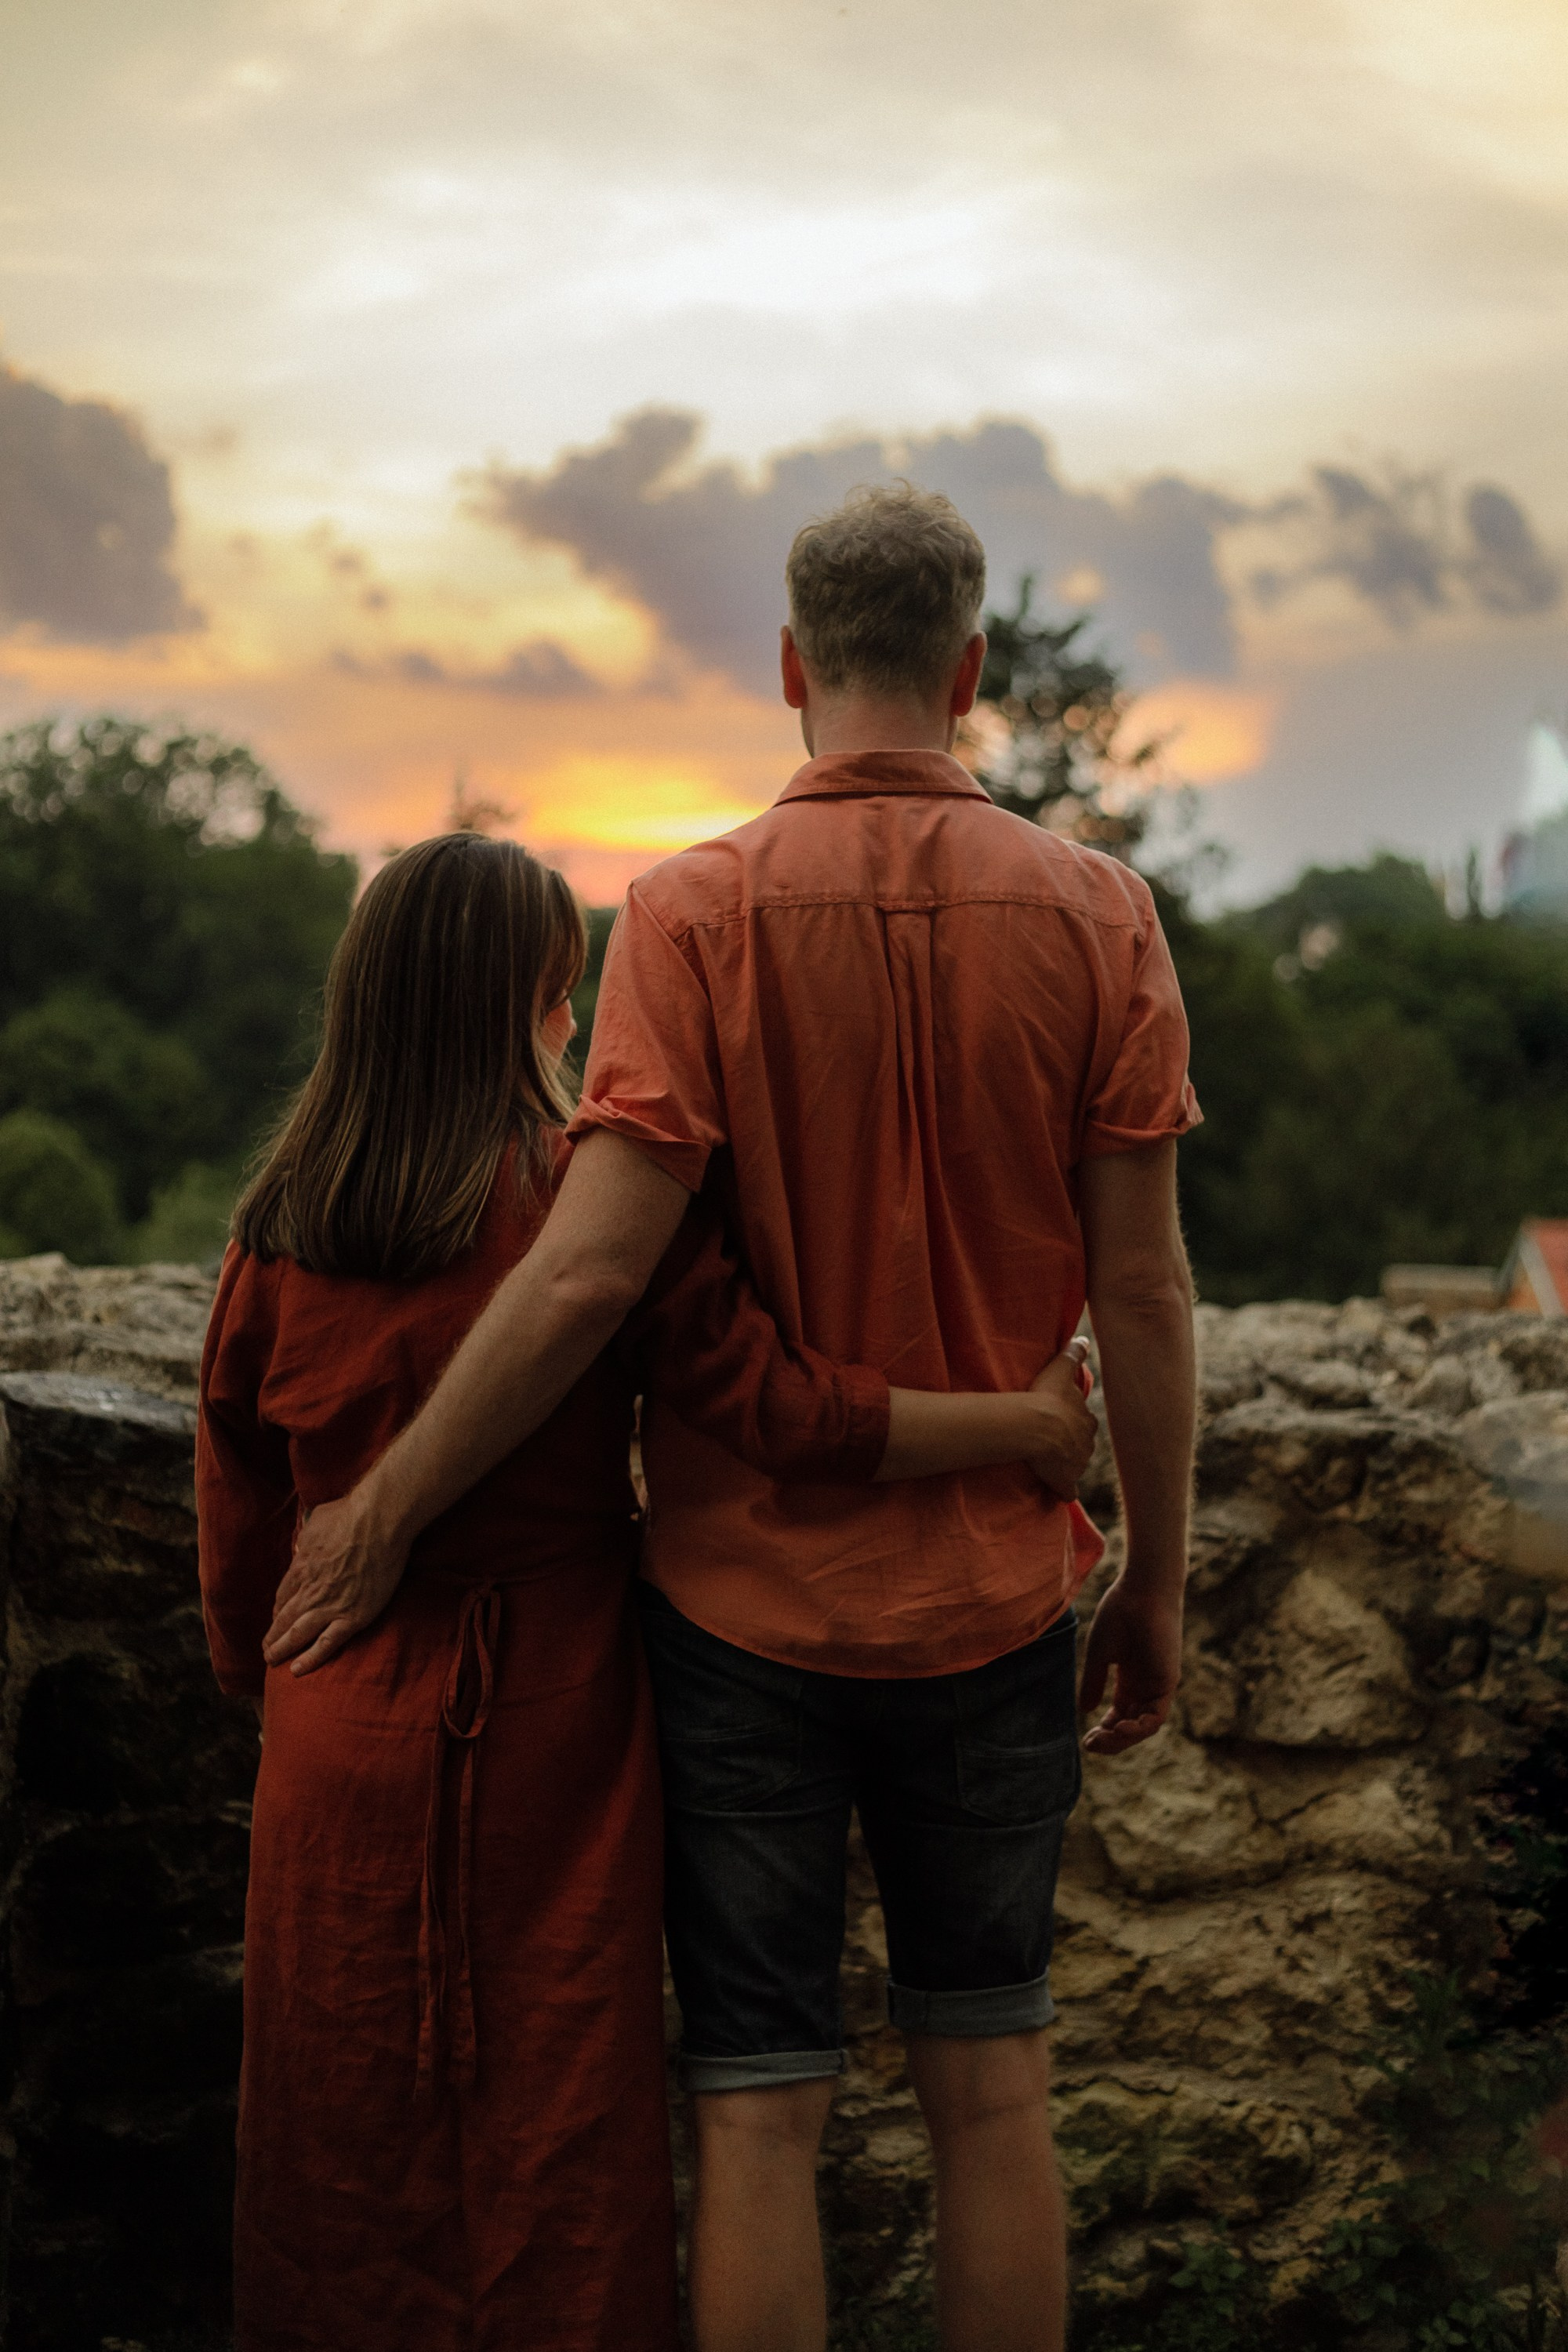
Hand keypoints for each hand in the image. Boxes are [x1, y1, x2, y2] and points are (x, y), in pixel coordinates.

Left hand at [262, 1487, 410, 1675]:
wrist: (378, 1522)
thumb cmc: (350, 1514)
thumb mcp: (317, 1520)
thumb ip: (308, 1536)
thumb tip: (305, 1540)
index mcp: (301, 1568)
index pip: (283, 1596)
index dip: (278, 1610)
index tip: (277, 1619)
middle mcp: (309, 1590)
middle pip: (283, 1618)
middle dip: (272, 1636)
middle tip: (266, 1650)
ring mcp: (330, 1606)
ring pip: (298, 1635)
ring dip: (282, 1650)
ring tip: (273, 1662)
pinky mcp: (352, 1617)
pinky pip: (327, 1644)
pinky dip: (311, 1659)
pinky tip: (298, 1670)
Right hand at [1024, 1341, 1097, 1498]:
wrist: (1035, 1428)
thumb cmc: (1046, 1397)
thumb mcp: (1060, 1370)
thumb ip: (1073, 1354)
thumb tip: (1083, 1338)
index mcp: (1087, 1420)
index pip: (1085, 1421)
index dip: (1073, 1421)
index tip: (1060, 1419)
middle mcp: (1087, 1443)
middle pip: (1082, 1444)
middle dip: (1072, 1444)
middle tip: (1054, 1441)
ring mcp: (1078, 1465)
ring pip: (1075, 1465)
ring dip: (1066, 1464)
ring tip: (1049, 1462)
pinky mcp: (1066, 1482)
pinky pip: (1067, 1490)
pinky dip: (1063, 1490)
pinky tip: (1057, 1491)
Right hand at [1078, 1573, 1182, 1756]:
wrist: (1141, 1590)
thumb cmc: (1119, 1614)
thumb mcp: (1100, 1654)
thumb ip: (1093, 1682)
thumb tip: (1085, 1711)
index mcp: (1130, 1679)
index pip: (1120, 1715)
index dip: (1105, 1731)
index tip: (1086, 1741)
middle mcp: (1145, 1686)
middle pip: (1131, 1725)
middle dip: (1112, 1740)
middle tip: (1092, 1745)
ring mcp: (1157, 1685)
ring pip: (1145, 1726)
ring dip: (1125, 1738)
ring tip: (1103, 1739)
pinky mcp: (1168, 1682)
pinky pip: (1157, 1716)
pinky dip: (1140, 1728)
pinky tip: (1121, 1728)